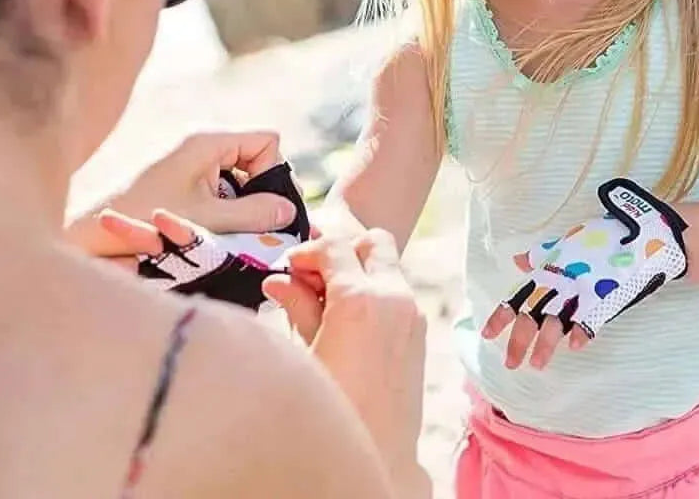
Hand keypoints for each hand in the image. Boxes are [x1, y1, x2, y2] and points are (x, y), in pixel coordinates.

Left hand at [67, 131, 296, 256]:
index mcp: (208, 141)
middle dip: (258, 193)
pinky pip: (217, 187)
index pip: (267, 140)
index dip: (274, 172)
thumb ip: (255, 215)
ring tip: (226, 235)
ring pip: (237, 177)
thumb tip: (289, 211)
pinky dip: (221, 210)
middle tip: (256, 227)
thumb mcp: (209, 222)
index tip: (266, 207)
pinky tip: (207, 234)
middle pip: (254, 158)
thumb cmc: (144, 222)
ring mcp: (188, 161)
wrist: (86, 234)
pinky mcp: (178, 179)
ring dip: (239, 206)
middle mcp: (200, 144)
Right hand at [264, 231, 426, 486]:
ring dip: (359, 269)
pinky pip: (397, 290)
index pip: (336, 245)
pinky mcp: (419, 330)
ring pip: (387, 264)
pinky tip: (348, 320)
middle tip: (314, 277)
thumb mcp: (305, 354)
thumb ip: (296, 306)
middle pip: (373, 241)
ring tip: (327, 301)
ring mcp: (412, 312)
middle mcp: (393, 296)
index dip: (309, 251)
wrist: (379, 456)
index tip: (290, 268)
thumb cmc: (334, 409)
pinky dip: (374, 290)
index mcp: (360, 298)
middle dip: (342, 250)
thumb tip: (278, 281)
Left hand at [482, 179, 688, 368]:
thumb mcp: (567, 242)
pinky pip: (589, 319)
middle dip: (519, 341)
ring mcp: (582, 289)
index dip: (502, 316)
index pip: (519, 295)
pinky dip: (582, 331)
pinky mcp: (606, 296)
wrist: (641, 232)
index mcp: (550, 268)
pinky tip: (575, 346)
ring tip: (536, 365)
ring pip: (556, 322)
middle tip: (510, 364)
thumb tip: (518, 261)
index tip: (487, 334)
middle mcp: (561, 280)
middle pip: (533, 314)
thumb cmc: (603, 235)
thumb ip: (542, 255)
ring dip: (545, 345)